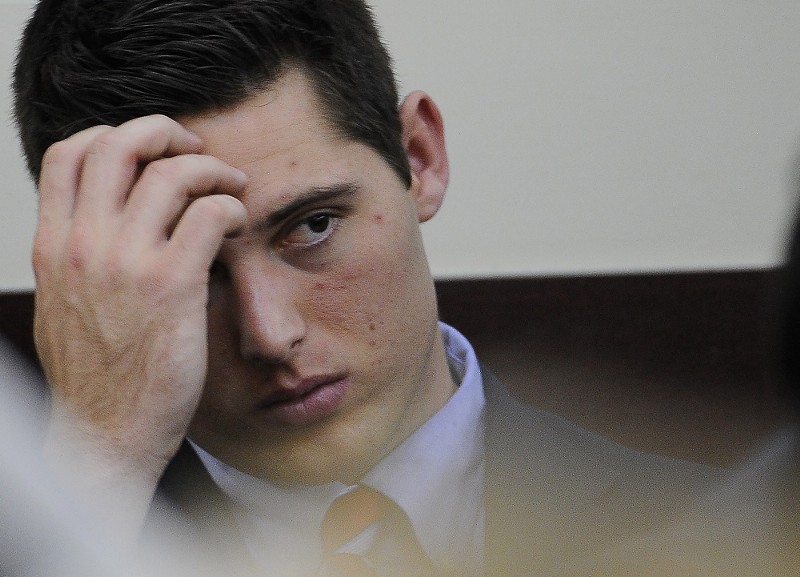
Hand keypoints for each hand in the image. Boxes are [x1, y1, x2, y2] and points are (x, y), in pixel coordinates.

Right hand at [33, 115, 246, 539]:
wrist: (104, 436)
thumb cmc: (94, 377)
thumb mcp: (62, 307)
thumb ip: (75, 259)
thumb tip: (99, 225)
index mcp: (54, 246)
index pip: (70, 153)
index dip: (114, 135)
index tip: (150, 152)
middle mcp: (85, 244)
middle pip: (120, 144)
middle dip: (166, 131)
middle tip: (199, 150)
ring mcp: (127, 263)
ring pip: (172, 173)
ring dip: (212, 169)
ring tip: (232, 188)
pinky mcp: (173, 286)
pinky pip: (209, 214)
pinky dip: (230, 207)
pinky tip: (238, 224)